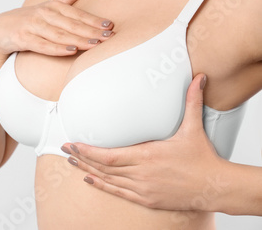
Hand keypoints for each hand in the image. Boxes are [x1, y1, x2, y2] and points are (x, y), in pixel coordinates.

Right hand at [0, 0, 113, 56]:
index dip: (94, 20)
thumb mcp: (52, 4)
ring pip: (59, 35)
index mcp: (53, 6)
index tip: (109, 26)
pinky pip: (43, 45)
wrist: (0, 29)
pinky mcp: (23, 38)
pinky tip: (71, 51)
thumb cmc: (31, 18)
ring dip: (77, 40)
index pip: (77, 14)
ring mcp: (32, 26)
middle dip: (90, 31)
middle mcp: (43, 14)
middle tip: (108, 37)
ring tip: (94, 45)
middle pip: (71, 25)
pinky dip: (57, 48)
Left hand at [62, 73, 230, 211]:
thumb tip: (199, 78)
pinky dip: (102, 186)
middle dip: (81, 157)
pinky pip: (118, 193)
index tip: (72, 143)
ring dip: (87, 171)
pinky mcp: (146, 199)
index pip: (108, 155)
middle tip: (64, 150)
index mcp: (147, 156)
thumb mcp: (194, 128)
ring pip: (108, 180)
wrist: (215, 187)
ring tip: (71, 163)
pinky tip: (90, 180)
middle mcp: (141, 174)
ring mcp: (142, 189)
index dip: (87, 151)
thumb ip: (191, 102)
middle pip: (103, 166)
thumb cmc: (202, 158)